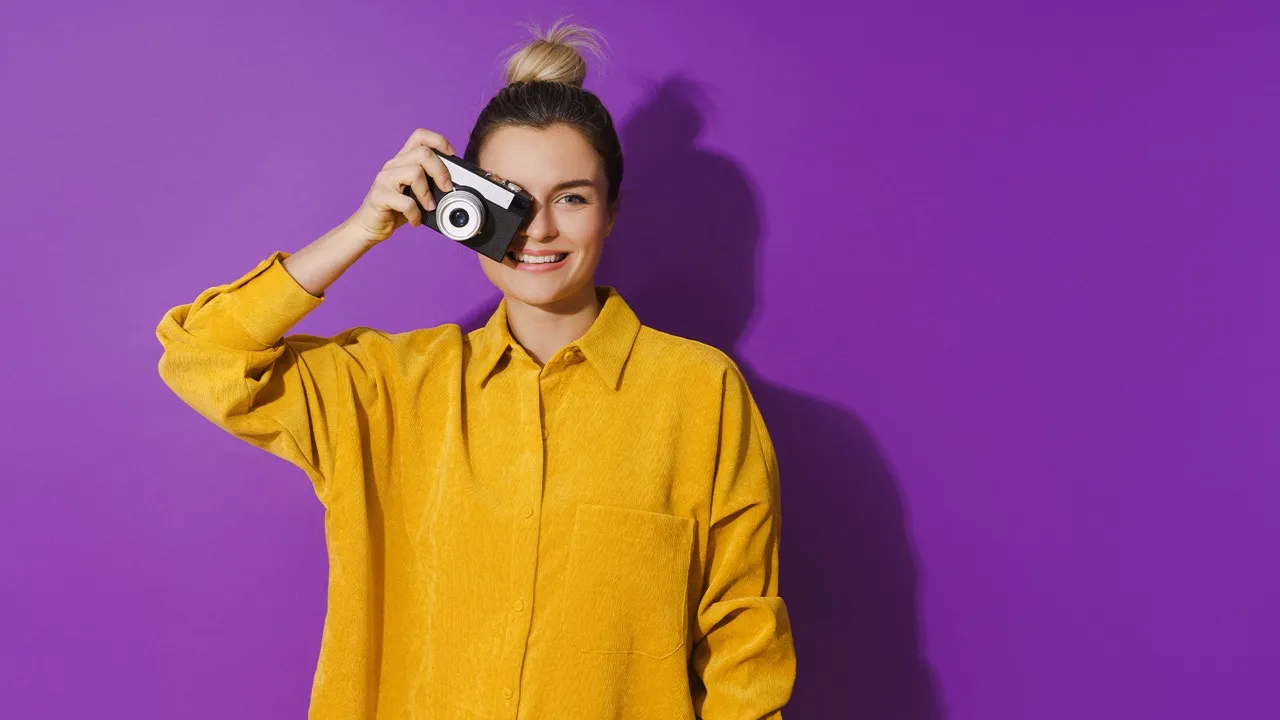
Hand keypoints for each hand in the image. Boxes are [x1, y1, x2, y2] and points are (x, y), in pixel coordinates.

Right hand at [345, 128, 457, 244]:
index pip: (420, 136)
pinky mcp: (379, 196)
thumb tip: (454, 187)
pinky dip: (415, 214)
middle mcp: (393, 165)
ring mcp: (384, 179)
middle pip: (423, 153)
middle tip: (446, 189)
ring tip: (429, 208)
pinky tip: (416, 220)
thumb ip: (431, 185)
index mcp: (403, 160)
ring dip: (427, 193)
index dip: (439, 141)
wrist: (370, 226)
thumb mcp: (417, 193)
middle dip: (441, 172)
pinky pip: (406, 201)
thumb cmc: (396, 210)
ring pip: (415, 172)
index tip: (452, 156)